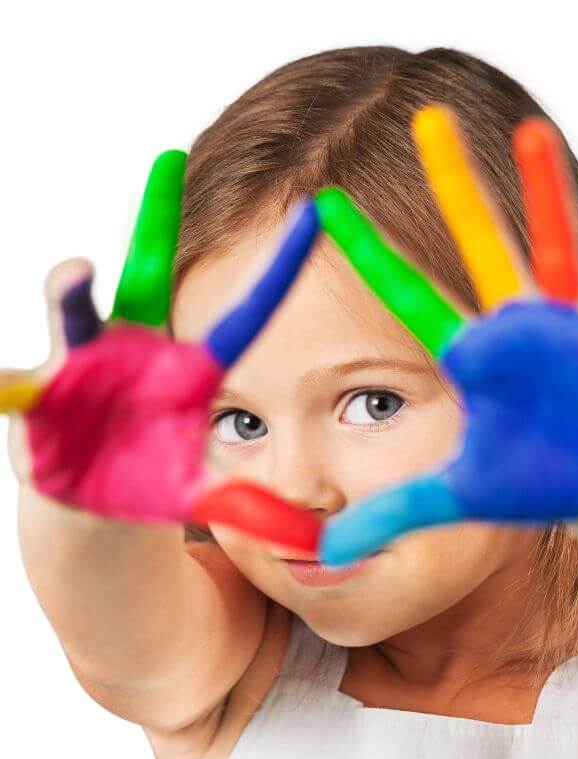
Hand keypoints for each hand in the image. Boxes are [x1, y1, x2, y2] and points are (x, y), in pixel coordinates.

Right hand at [1, 152, 321, 551]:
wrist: (93, 514)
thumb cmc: (152, 486)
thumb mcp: (200, 489)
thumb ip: (247, 507)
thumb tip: (312, 542)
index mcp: (187, 373)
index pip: (239, 319)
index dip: (272, 274)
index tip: (310, 216)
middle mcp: (135, 355)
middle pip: (146, 281)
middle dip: (156, 223)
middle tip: (171, 161)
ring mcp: (83, 371)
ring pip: (77, 323)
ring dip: (75, 300)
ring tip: (76, 277)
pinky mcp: (39, 403)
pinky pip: (24, 389)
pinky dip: (17, 385)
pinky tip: (13, 384)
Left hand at [314, 105, 577, 564]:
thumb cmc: (529, 485)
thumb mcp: (453, 499)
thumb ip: (391, 516)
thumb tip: (323, 555)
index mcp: (471, 357)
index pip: (407, 297)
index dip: (370, 254)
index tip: (325, 205)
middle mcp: (516, 330)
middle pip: (478, 249)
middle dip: (455, 188)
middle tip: (426, 117)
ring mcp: (567, 336)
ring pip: (555, 256)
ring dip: (549, 200)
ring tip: (535, 137)